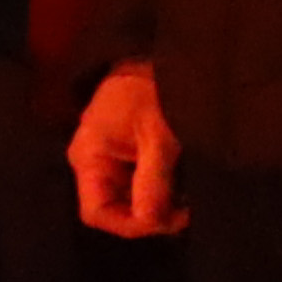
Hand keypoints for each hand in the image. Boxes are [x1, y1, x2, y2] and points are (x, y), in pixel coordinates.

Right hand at [68, 60, 184, 238]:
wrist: (162, 57)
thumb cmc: (152, 91)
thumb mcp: (157, 137)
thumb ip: (152, 182)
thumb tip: (150, 224)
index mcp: (88, 157)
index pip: (96, 212)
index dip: (130, 225)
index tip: (170, 219)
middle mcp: (94, 163)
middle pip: (116, 210)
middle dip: (152, 216)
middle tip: (190, 211)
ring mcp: (112, 160)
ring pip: (131, 200)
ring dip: (161, 205)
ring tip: (192, 198)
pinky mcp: (130, 156)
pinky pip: (142, 186)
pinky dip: (164, 192)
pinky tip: (186, 187)